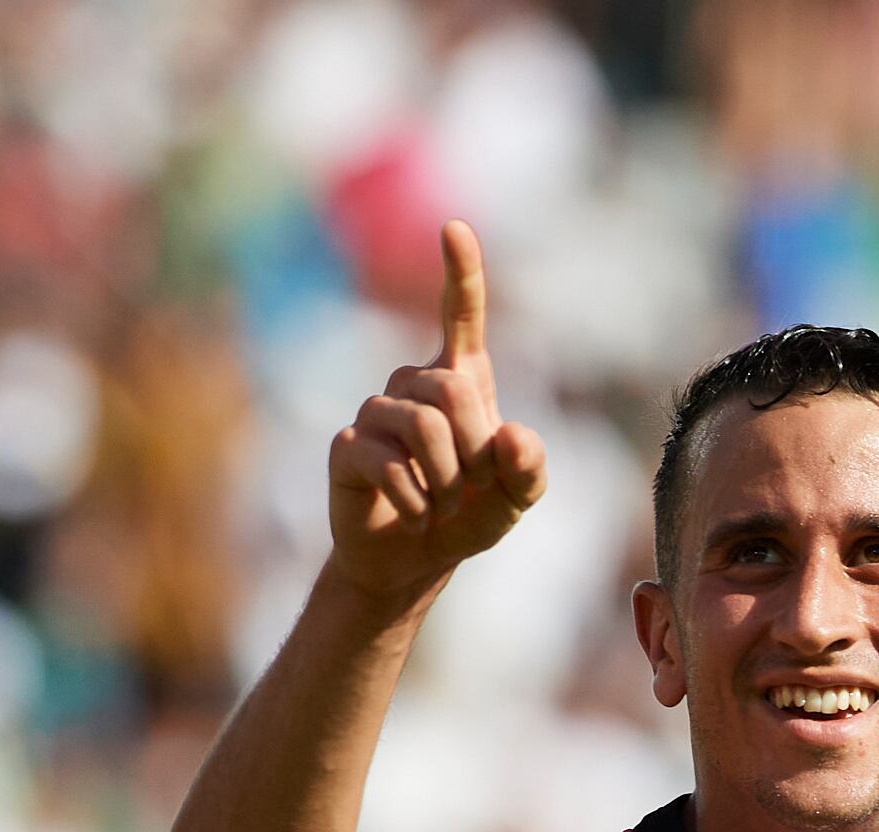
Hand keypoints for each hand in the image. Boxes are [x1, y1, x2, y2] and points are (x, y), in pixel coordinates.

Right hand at [325, 222, 547, 601]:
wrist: (415, 557)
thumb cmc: (470, 514)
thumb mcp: (518, 497)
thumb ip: (529, 467)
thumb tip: (508, 435)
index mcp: (460, 380)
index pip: (460, 316)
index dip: (461, 272)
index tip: (454, 228)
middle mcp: (413, 384)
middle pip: (452, 389)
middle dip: (476, 450)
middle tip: (473, 486)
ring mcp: (376, 412)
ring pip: (424, 427)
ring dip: (448, 480)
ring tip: (444, 502)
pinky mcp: (348, 446)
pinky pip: (390, 464)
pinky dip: (418, 501)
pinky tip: (419, 514)